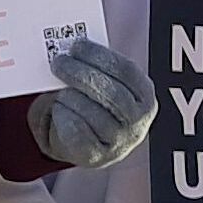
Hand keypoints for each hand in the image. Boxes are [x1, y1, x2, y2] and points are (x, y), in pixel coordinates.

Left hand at [29, 38, 155, 167]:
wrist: (92, 144)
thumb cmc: (96, 102)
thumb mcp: (105, 84)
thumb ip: (95, 67)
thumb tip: (70, 50)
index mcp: (144, 96)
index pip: (125, 71)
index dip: (99, 56)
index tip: (76, 46)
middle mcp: (138, 121)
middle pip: (109, 91)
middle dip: (80, 73)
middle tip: (58, 62)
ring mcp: (120, 142)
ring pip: (89, 111)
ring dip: (68, 96)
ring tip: (59, 91)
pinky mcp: (96, 156)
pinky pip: (75, 132)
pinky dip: (62, 116)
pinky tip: (59, 109)